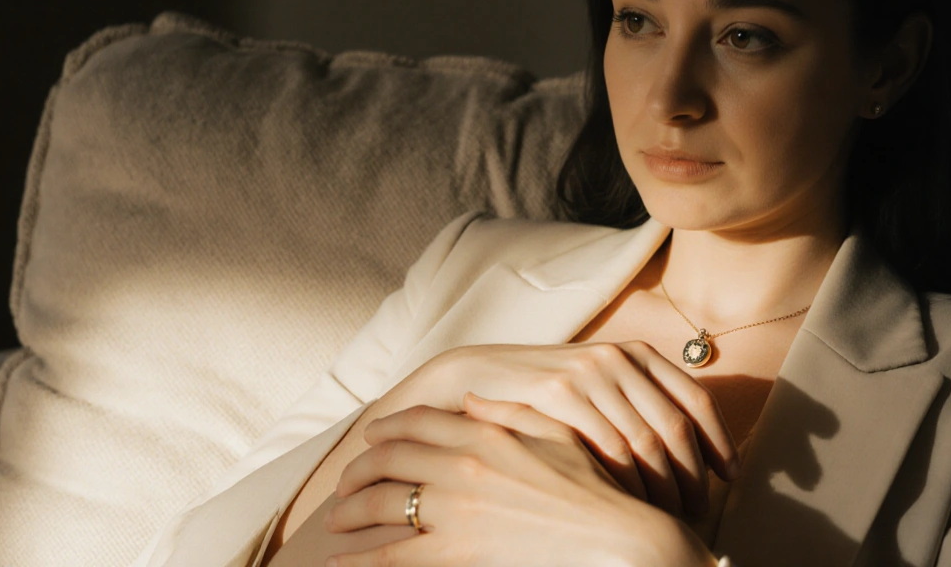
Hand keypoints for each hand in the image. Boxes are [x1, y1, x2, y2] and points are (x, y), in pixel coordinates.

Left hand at [324, 395, 716, 566]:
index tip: (371, 435)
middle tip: (345, 482)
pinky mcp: (458, 550)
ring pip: (383, 502)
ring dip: (352, 510)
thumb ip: (508, 412)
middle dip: (358, 470)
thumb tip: (470, 400)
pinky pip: (393, 553)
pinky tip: (341, 560)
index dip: (386, 427)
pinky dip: (360, 557)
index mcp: (484, 433)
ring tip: (337, 519)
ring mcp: (456, 508)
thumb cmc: (591, 487)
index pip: (416, 422)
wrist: (613, 536)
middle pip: (389, 459)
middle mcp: (462, 465)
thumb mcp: (554, 435)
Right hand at [402, 340, 739, 517]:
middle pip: (677, 426)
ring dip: (664, 488)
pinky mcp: (559, 394)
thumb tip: (690, 452)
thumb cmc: (544, 392)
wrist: (475, 377)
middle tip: (698, 512)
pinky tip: (630, 507)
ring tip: (670, 518)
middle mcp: (619, 358)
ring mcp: (589, 374)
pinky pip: (608, 449)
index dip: (720, 441)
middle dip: (694, 476)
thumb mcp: (597, 385)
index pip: (697, 399)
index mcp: (637, 353)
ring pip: (647, 443)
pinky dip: (627, 484)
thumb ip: (638, 403)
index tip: (731, 477)